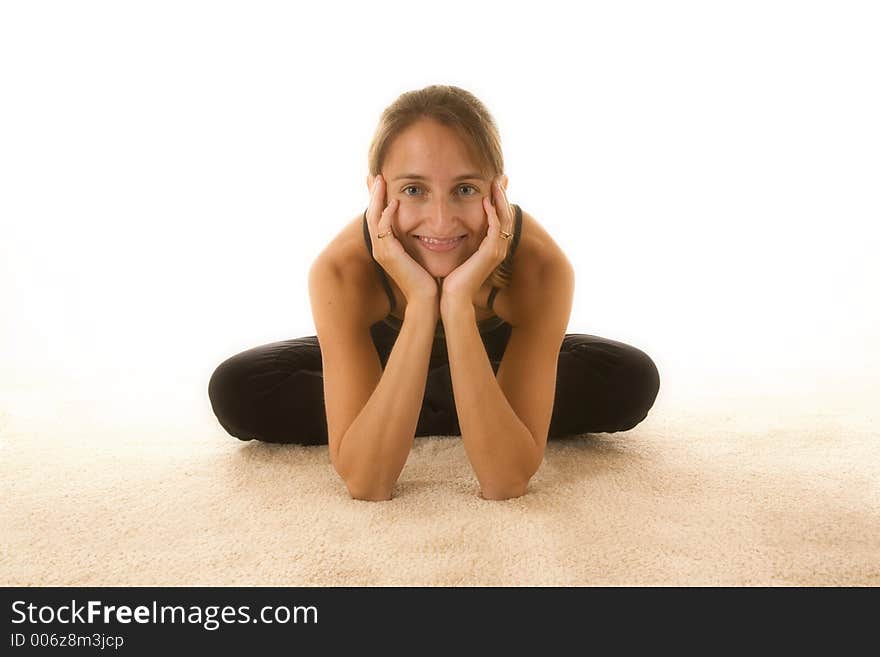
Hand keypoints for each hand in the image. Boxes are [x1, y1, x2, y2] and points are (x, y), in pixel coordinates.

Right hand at [366, 174, 440, 310]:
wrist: (427, 299)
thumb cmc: (427, 278)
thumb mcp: (420, 254)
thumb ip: (417, 240)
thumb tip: (427, 227)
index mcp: (386, 247)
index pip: (377, 217)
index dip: (377, 199)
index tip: (381, 182)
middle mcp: (380, 248)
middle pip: (370, 213)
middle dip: (372, 193)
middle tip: (374, 175)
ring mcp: (381, 251)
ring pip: (373, 217)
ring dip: (376, 198)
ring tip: (380, 181)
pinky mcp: (388, 254)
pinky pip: (383, 228)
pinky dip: (387, 214)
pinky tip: (394, 202)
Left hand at [440, 176, 512, 312]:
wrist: (452, 298)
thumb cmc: (451, 279)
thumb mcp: (458, 254)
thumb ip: (460, 241)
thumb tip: (450, 228)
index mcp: (492, 248)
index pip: (500, 219)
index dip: (498, 201)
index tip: (492, 184)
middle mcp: (498, 248)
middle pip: (506, 215)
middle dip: (503, 195)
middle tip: (499, 177)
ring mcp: (496, 251)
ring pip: (504, 218)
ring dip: (500, 199)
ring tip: (495, 183)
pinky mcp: (490, 253)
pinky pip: (496, 228)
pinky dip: (492, 213)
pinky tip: (485, 201)